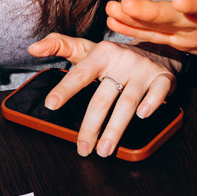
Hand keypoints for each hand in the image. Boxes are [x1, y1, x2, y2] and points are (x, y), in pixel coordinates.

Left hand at [26, 34, 180, 157]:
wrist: (156, 48)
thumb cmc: (116, 56)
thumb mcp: (89, 48)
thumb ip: (60, 45)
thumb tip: (33, 48)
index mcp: (102, 53)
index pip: (80, 73)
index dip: (65, 89)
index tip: (51, 105)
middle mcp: (123, 60)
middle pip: (103, 97)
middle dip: (91, 126)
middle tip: (82, 147)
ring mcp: (143, 70)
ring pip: (127, 102)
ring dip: (115, 128)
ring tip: (104, 149)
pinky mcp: (163, 78)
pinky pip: (158, 93)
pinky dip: (150, 105)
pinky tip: (141, 117)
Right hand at [105, 0, 196, 82]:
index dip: (195, 2)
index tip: (178, 1)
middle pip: (175, 11)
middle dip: (150, 10)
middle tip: (124, 5)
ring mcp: (191, 25)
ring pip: (160, 20)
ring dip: (135, 17)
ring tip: (111, 10)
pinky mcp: (182, 36)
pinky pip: (156, 33)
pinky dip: (136, 29)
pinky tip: (115, 24)